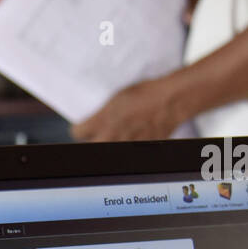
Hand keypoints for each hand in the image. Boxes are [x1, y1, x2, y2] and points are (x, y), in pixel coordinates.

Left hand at [70, 77, 185, 141]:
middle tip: (101, 133)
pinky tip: (134, 137)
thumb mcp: (116, 99)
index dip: (81, 129)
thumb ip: (101, 114)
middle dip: (94, 140)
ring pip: (108, 151)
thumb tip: (93, 121)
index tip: (84, 128)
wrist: (170, 101)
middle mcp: (110, 136)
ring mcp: (124, 146)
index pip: (77, 133)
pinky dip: (128, 147)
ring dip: (111, 144)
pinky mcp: (138, 152)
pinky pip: (126, 153)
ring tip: (121, 134)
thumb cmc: (145, 95)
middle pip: (91, 146)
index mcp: (101, 121)